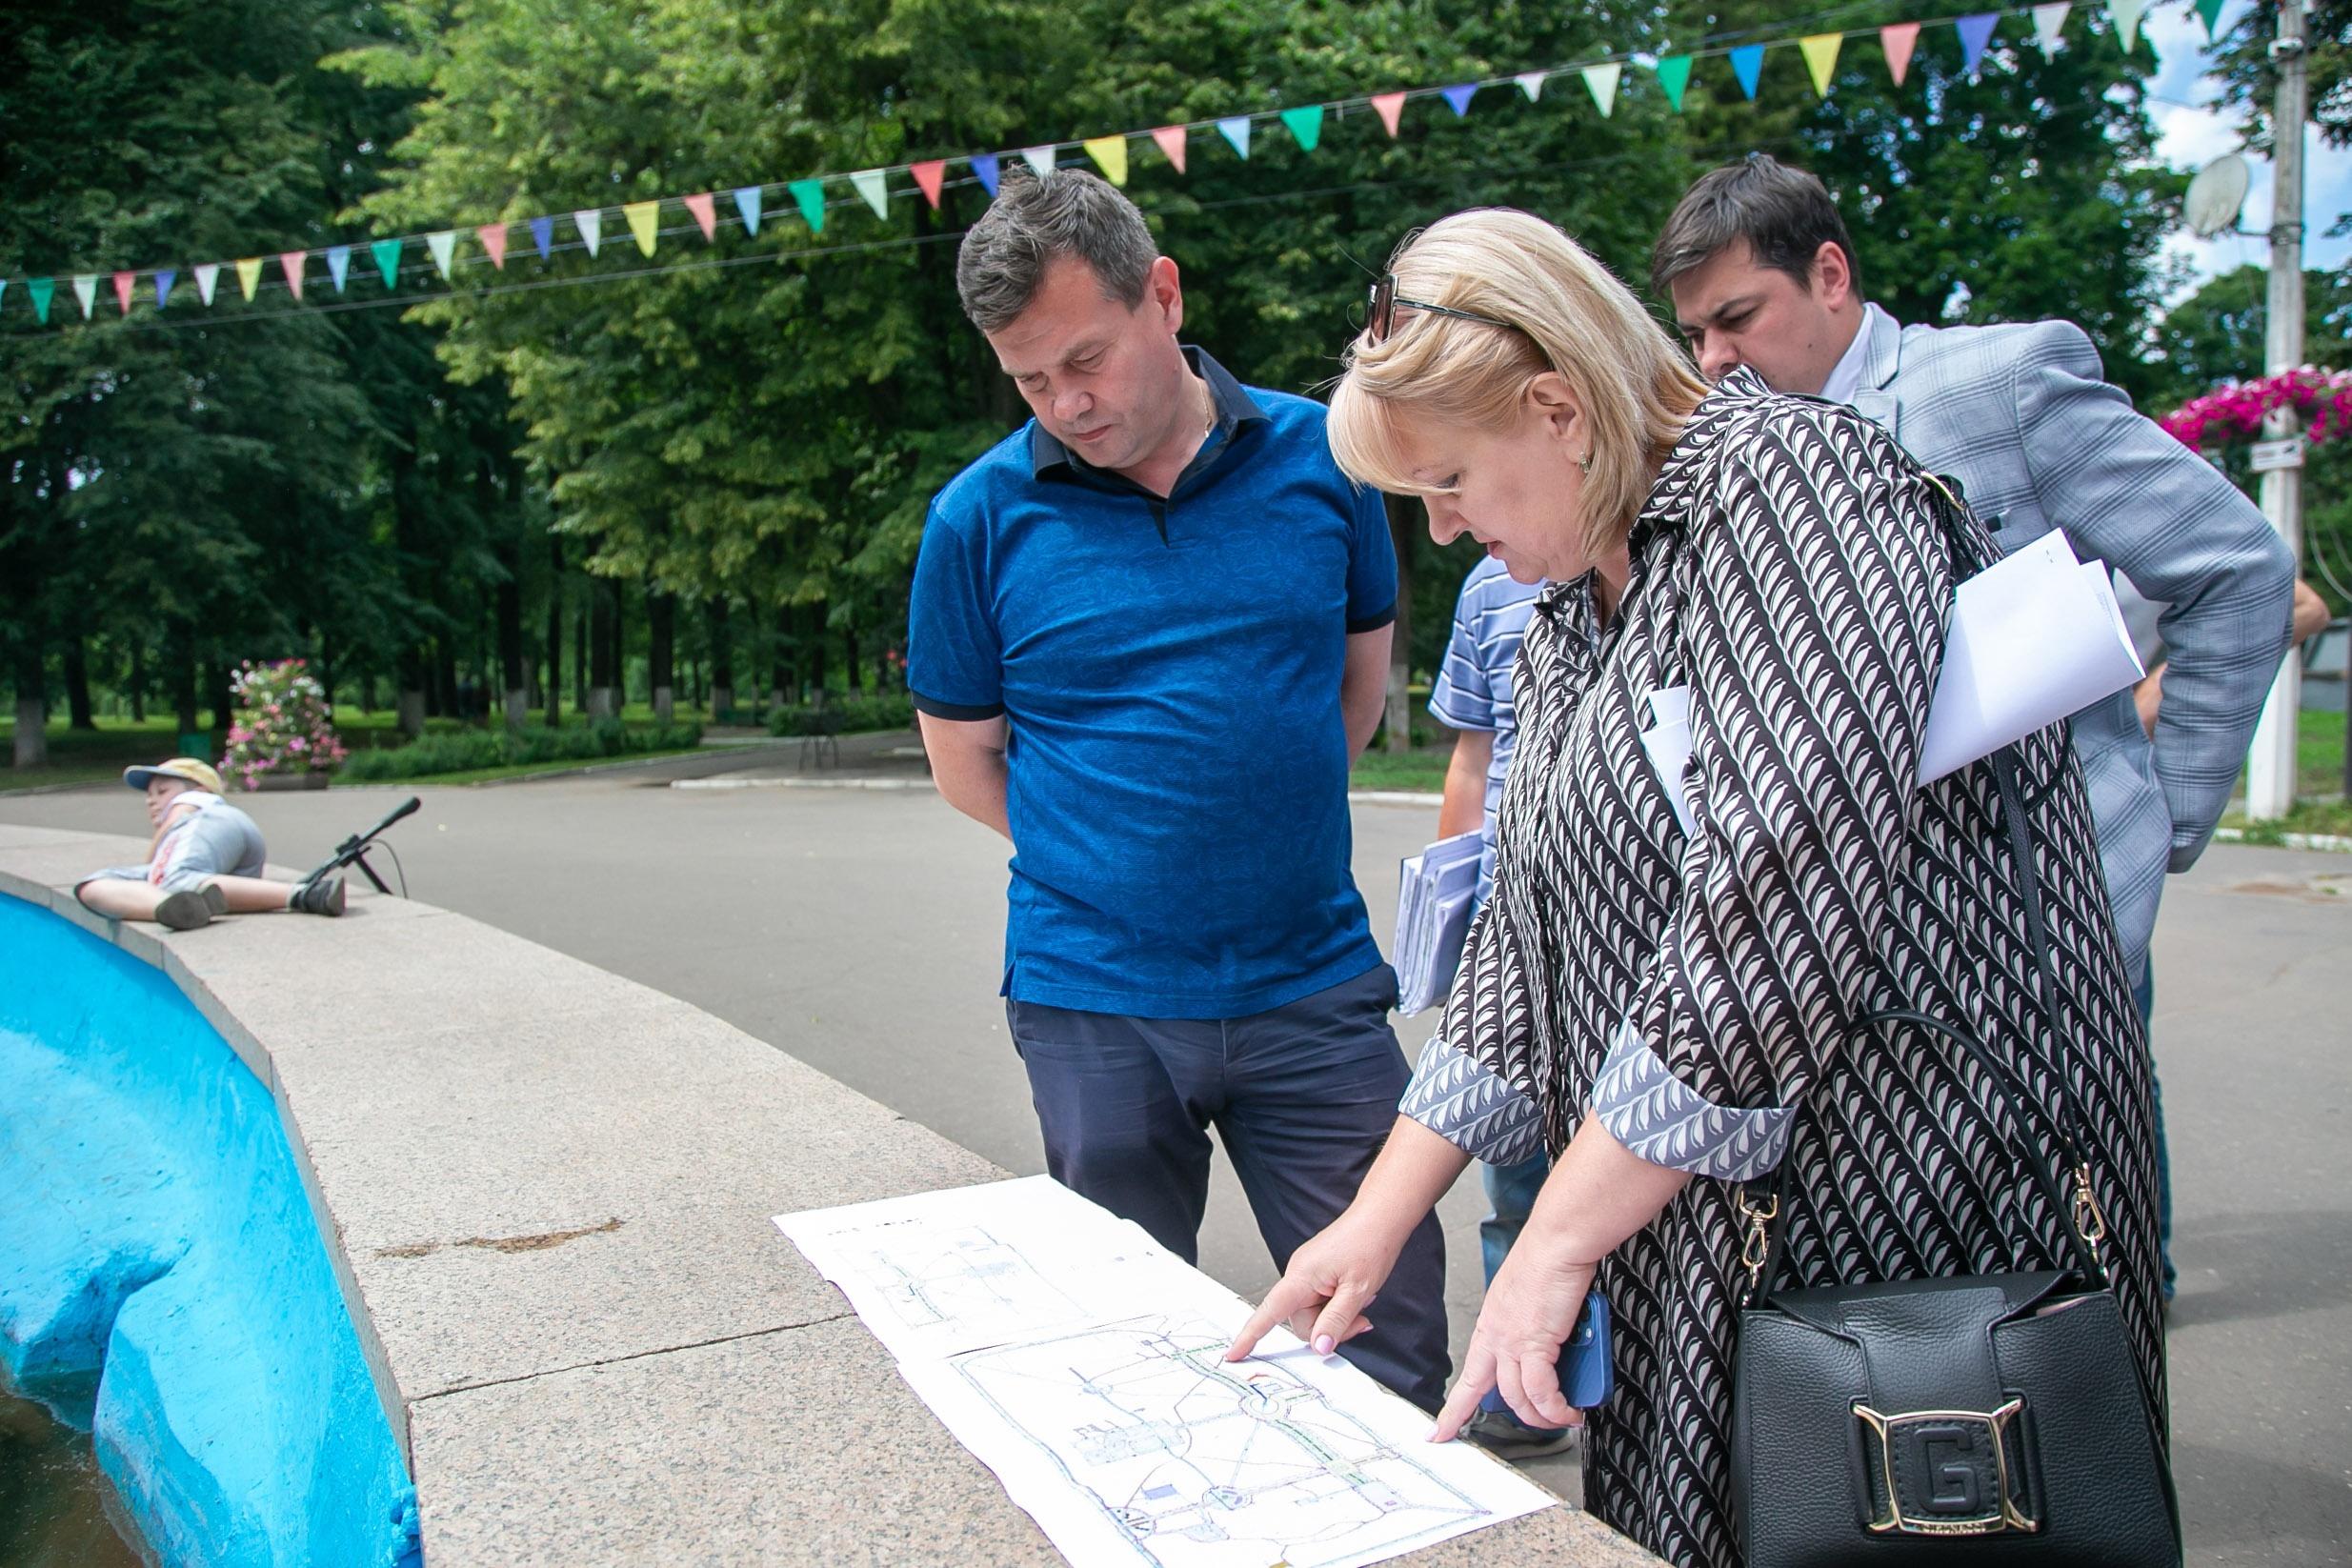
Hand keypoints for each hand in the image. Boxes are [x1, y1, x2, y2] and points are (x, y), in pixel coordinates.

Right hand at [1225, 1208, 1407, 1362]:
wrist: (1380, 1217)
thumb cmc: (1369, 1243)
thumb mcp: (1357, 1290)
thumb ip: (1336, 1321)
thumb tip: (1320, 1347)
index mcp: (1301, 1276)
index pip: (1268, 1312)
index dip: (1250, 1336)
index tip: (1234, 1355)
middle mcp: (1299, 1274)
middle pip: (1301, 1322)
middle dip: (1329, 1329)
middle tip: (1359, 1320)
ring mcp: (1307, 1273)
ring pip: (1313, 1314)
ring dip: (1337, 1317)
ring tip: (1360, 1300)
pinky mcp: (1318, 1273)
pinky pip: (1320, 1302)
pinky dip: (1337, 1306)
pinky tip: (1354, 1294)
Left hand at [1430, 1239, 1599, 1440]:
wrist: (1557, 1243)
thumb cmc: (1548, 1260)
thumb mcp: (1527, 1299)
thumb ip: (1532, 1326)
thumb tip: (1551, 1346)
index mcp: (1492, 1323)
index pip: (1470, 1371)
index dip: (1453, 1405)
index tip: (1439, 1428)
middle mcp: (1496, 1334)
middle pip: (1480, 1387)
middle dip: (1467, 1417)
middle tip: (1463, 1436)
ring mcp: (1512, 1340)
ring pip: (1516, 1397)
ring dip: (1539, 1417)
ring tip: (1559, 1419)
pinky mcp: (1535, 1343)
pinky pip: (1542, 1391)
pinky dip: (1556, 1407)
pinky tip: (1568, 1412)